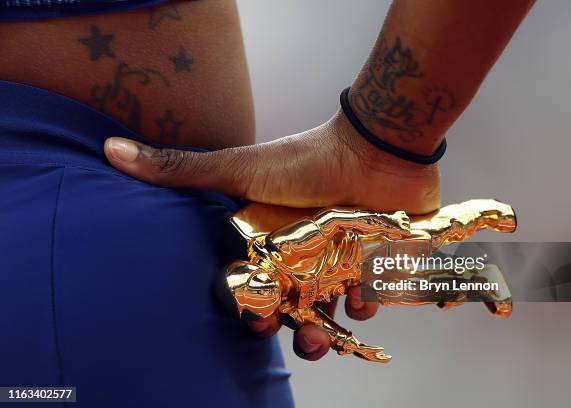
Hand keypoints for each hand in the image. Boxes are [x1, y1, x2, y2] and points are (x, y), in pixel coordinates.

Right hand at [104, 111, 440, 359]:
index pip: (257, 288)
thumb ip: (181, 171)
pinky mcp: (373, 258)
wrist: (376, 147)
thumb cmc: (307, 161)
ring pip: (331, 309)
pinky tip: (362, 300)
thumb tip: (111, 150)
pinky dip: (366, 304)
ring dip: (329, 331)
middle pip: (295, 307)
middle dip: (296, 333)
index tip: (255, 325)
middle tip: (302, 341)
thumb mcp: (240, 169)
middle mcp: (304, 252)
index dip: (254, 312)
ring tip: (329, 334)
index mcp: (270, 239)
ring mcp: (340, 257)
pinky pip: (368, 295)